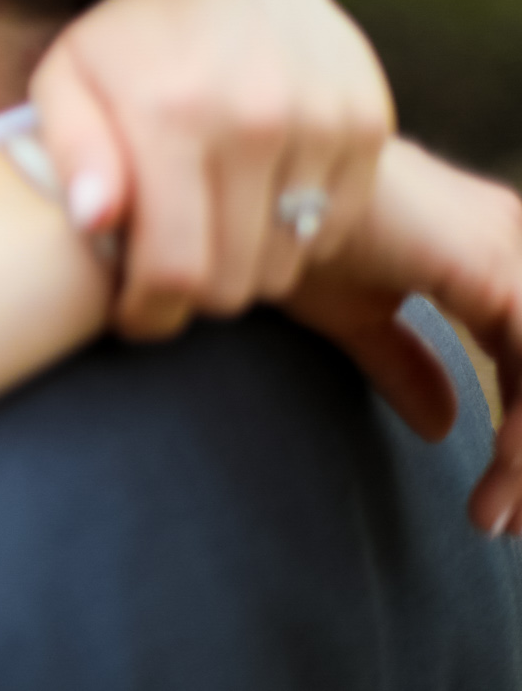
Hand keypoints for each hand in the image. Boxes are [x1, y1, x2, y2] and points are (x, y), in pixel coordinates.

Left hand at [31, 0, 392, 339]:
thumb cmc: (127, 39)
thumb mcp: (66, 80)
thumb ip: (70, 154)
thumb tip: (94, 223)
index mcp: (174, 116)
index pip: (176, 270)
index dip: (150, 314)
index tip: (134, 315)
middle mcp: (257, 119)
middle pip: (235, 282)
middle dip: (193, 296)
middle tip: (168, 269)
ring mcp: (322, 120)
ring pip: (286, 263)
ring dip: (243, 263)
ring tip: (208, 227)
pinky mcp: (367, 122)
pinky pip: (332, 228)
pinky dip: (293, 232)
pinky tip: (255, 197)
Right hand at [283, 140, 521, 533]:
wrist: (232, 203)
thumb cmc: (273, 238)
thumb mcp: (347, 314)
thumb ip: (402, 362)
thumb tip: (443, 425)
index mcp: (484, 244)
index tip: (495, 506)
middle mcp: (510, 235)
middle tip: (504, 524)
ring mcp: (507, 243)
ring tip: (498, 518)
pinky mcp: (494, 264)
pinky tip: (498, 478)